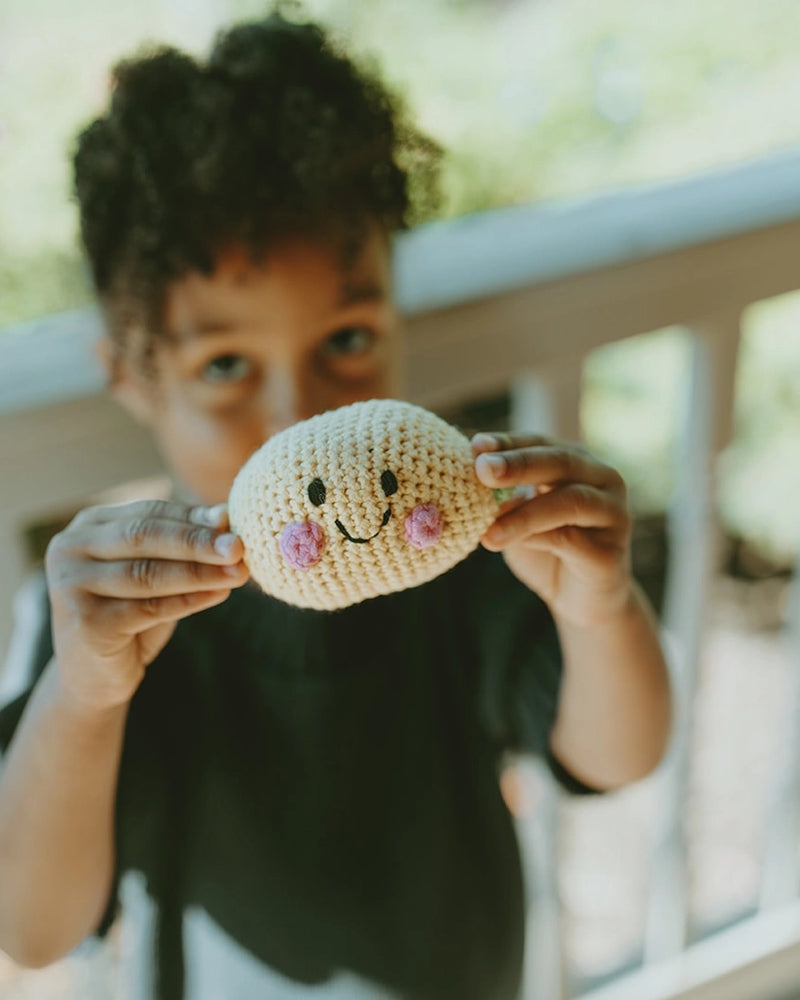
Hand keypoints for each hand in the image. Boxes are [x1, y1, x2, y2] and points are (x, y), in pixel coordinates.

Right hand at [44, 500, 248, 712]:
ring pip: (147, 573)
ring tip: (238, 572)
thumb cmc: (129, 614)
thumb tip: (226, 516)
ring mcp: (71, 585)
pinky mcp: (85, 622)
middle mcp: (70, 549)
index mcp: (89, 525)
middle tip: (238, 546)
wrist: (92, 677)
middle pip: (144, 537)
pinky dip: (189, 600)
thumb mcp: (156, 572)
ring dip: (199, 572)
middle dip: (197, 541)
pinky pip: (148, 607)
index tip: (232, 521)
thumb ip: (182, 545)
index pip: (149, 512)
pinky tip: (219, 595)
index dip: (192, 517)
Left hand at [472, 433, 632, 627]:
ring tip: (487, 530)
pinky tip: (505, 544)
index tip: (475, 446)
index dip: (509, 443)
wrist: (577, 600)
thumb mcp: (517, 517)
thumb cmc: (545, 549)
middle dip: (519, 464)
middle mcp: (604, 481)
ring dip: (524, 513)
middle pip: (562, 462)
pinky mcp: (611, 553)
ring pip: (572, 500)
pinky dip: (535, 539)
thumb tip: (475, 479)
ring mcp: (614, 515)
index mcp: (578, 463)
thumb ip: (504, 498)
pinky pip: (572, 540)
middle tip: (483, 469)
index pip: (541, 443)